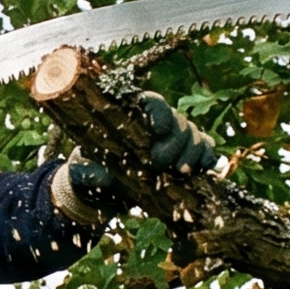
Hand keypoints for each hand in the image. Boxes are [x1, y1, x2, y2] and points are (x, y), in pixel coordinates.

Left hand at [48, 94, 219, 225]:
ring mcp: (173, 137)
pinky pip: (205, 148)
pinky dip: (207, 156)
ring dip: (191, 152)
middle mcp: (156, 121)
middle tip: (158, 165)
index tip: (158, 131)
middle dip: (174, 143)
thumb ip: (88, 171)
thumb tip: (103, 177)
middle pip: (178, 120)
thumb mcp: (82, 169)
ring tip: (180, 172)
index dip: (160, 112)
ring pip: (194, 133)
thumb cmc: (90, 167)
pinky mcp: (185, 155)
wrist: (104, 187)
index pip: (153, 101)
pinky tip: (204, 168)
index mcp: (132, 113)